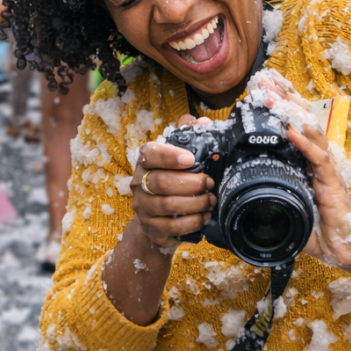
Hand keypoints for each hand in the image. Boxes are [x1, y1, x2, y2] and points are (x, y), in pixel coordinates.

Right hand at [131, 118, 215, 250]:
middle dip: (191, 183)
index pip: (149, 154)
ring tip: (211, 200)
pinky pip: (172, 227)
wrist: (157, 219)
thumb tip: (203, 122)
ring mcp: (143, 208)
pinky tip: (205, 216)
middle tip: (209, 183)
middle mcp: (138, 184)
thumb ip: (189, 137)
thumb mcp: (179, 158)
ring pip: (168, 205)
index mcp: (145, 162)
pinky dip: (193, 222)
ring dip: (196, 203)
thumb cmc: (172, 181)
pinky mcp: (151, 228)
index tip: (191, 159)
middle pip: (161, 182)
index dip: (169, 156)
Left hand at [254, 72, 350, 269]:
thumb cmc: (317, 226)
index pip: (292, 125)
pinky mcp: (331, 183)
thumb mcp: (284, 210)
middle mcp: (316, 159)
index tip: (261, 87)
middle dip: (283, 97)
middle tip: (264, 79)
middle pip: (301, 119)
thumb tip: (235, 204)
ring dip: (290, 113)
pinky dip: (305, 143)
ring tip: (272, 96)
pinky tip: (292, 131)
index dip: (280, 105)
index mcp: (304, 161)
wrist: (343, 248)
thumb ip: (265, 202)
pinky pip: (318, 159)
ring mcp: (324, 169)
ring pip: (310, 132)